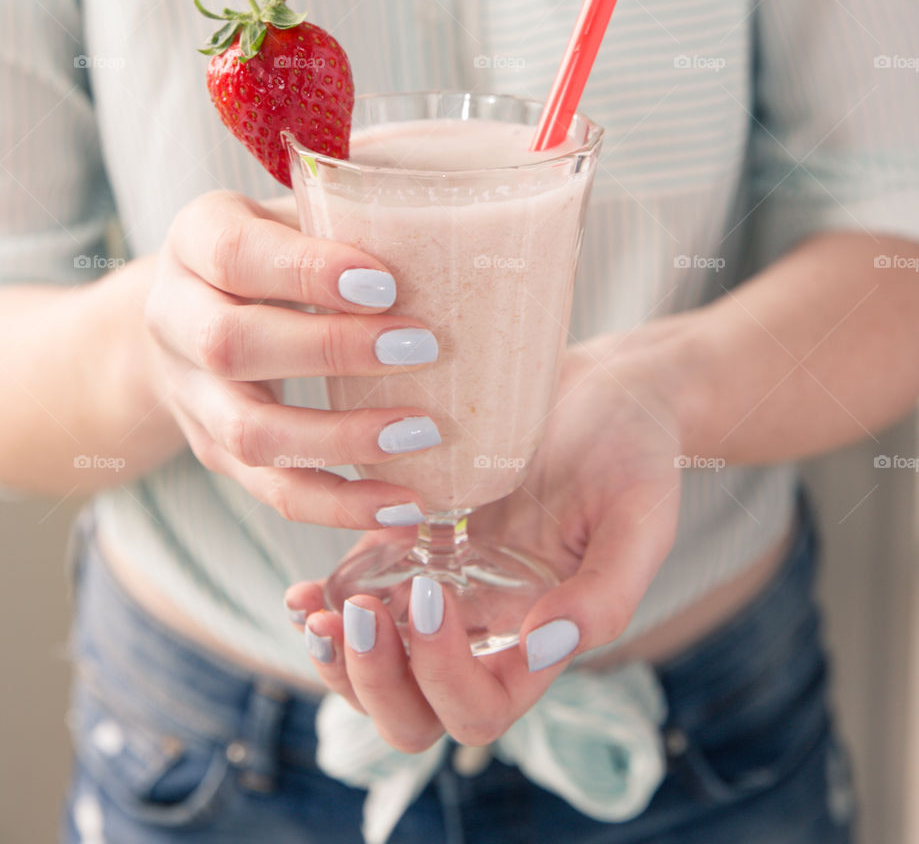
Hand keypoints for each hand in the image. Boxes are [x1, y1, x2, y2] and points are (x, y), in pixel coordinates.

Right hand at [143, 189, 441, 527]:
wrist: (191, 308)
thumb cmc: (274, 246)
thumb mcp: (295, 209)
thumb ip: (351, 207)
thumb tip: (452, 199)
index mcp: (195, 239)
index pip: (234, 254)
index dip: (306, 271)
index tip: (384, 282)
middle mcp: (175, 317)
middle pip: (231, 345)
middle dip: (330, 351)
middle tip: (421, 347)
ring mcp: (191, 395)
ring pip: (249, 433)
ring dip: (340, 440)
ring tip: (421, 434)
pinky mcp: (215, 452)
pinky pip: (272, 490)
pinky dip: (340, 506)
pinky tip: (403, 506)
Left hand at [285, 336, 683, 750]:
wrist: (608, 391)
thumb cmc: (635, 454)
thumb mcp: (641, 520)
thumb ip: (605, 596)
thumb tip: (542, 648)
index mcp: (538, 642)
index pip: (479, 708)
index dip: (443, 675)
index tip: (434, 594)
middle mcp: (485, 631)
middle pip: (414, 712)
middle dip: (372, 683)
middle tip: (351, 621)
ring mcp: (444, 591)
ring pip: (377, 670)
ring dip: (338, 660)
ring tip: (310, 613)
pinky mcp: (413, 544)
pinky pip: (360, 598)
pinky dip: (326, 607)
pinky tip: (305, 590)